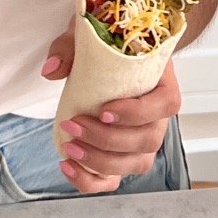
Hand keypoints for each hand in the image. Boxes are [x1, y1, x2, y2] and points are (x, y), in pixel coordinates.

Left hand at [41, 27, 180, 193]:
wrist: (112, 59)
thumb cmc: (108, 47)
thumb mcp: (89, 36)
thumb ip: (70, 47)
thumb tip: (51, 70)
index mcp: (162, 84)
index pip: (166, 105)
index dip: (137, 113)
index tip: (104, 110)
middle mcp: (158, 118)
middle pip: (147, 140)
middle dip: (107, 140)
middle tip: (73, 125)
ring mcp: (142, 141)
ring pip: (134, 164)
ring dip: (100, 161)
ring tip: (68, 147)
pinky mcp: (122, 157)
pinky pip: (113, 180)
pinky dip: (90, 181)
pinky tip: (66, 166)